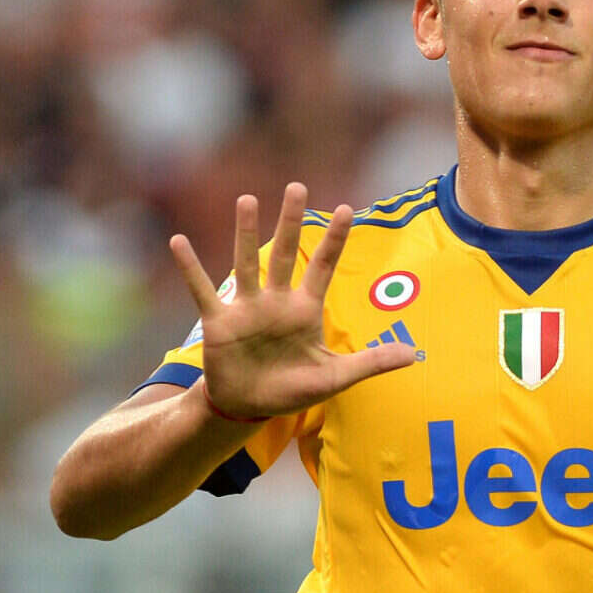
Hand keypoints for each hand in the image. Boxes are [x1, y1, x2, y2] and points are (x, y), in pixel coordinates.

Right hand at [169, 182, 414, 418]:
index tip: (346, 209)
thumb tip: (414, 355)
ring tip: (247, 199)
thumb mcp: (336, 377)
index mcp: (305, 309)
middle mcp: (276, 300)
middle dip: (291, 221)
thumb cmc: (292, 388)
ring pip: (246, 263)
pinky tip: (178, 241)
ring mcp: (246, 308)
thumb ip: (371, 362)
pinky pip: (201, 290)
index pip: (324, 266)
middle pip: (286, 253)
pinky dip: (189, 268)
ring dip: (244, 233)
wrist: (249, 407)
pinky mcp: (218, 322)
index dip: (335, 239)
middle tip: (296, 186)